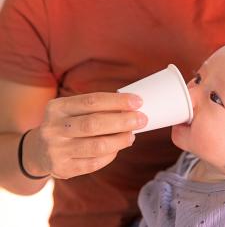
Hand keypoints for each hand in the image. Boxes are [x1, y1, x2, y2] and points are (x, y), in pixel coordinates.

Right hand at [23, 92, 147, 178]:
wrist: (38, 150)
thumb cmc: (66, 125)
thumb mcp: (73, 111)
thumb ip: (96, 109)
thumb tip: (130, 108)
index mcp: (57, 107)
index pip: (92, 101)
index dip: (117, 101)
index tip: (138, 101)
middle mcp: (54, 128)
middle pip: (94, 123)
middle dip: (123, 121)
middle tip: (142, 119)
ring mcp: (56, 150)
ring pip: (97, 146)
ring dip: (120, 140)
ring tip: (132, 135)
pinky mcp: (62, 168)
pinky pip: (94, 163)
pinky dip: (110, 155)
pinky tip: (117, 148)